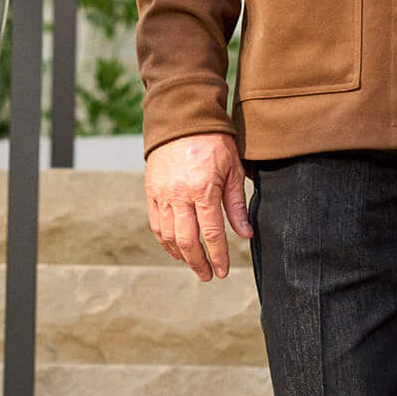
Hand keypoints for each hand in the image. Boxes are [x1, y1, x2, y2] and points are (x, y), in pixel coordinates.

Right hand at [145, 132, 252, 280]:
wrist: (182, 120)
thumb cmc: (214, 143)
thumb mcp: (233, 170)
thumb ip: (237, 204)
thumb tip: (245, 234)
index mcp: (203, 190)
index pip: (211, 234)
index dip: (218, 256)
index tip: (222, 271)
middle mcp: (179, 196)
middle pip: (187, 241)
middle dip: (199, 263)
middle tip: (208, 276)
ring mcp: (162, 195)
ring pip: (168, 236)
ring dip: (182, 256)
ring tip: (194, 265)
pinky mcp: (151, 192)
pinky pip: (156, 224)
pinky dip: (165, 242)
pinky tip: (176, 249)